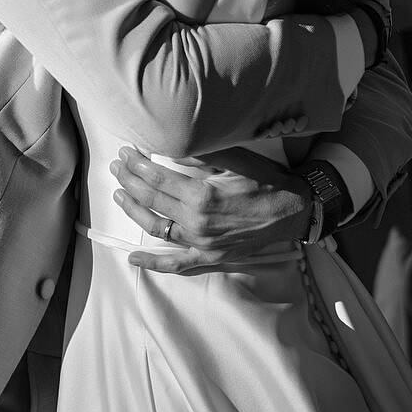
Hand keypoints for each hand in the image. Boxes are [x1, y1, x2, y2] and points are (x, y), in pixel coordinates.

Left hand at [111, 147, 310, 272]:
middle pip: (151, 200)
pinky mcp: (210, 256)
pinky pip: (177, 264)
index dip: (137, 164)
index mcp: (201, 196)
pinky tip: (134, 257)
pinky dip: (154, 263)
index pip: (157, 178)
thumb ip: (199, 155)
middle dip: (129, 181)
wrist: (294, 210)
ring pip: (156, 228)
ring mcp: (202, 243)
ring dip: (133, 210)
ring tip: (118, 194)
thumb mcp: (235, 158)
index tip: (126, 152)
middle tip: (117, 167)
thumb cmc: (266, 180)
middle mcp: (197, 222)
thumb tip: (169, 148)